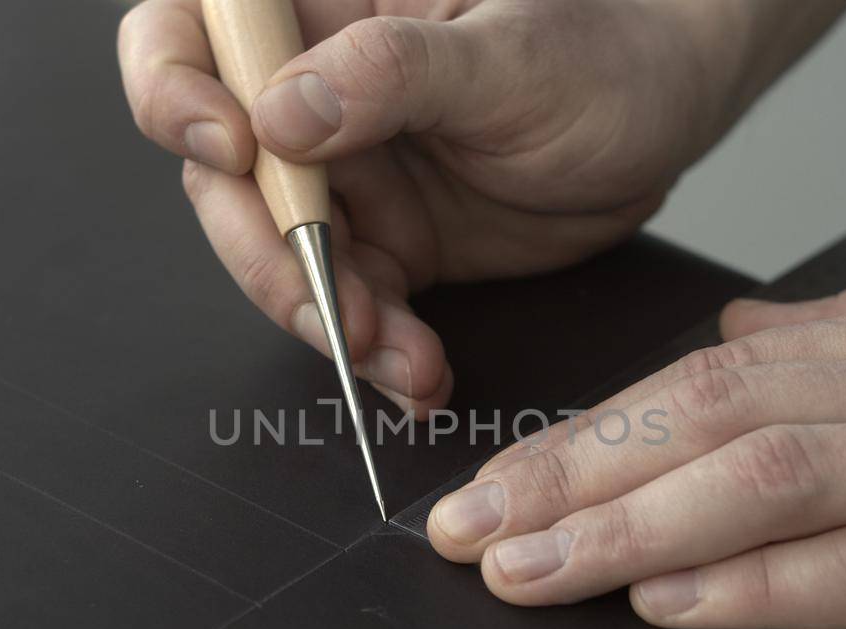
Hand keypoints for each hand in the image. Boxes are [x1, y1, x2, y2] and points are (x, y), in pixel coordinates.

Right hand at [118, 0, 845, 415]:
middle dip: (265, 251)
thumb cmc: (603, 46)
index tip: (237, 149)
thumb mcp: (511, 51)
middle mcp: (313, 94)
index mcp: (323, 10)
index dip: (175, 91)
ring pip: (280, 258)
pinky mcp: (389, 245)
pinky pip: (351, 307)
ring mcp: (347, 176)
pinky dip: (378, 353)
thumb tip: (281, 112)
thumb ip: (396, 72)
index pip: (189, 33)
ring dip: (326, 318)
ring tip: (397, 355)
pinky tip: (419, 374)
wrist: (670, 111)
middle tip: (328, 301)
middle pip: (220, 175)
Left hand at [428, 267, 845, 628]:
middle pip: (709, 418)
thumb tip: (738, 327)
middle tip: (467, 524)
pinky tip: (669, 602)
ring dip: (627, 526)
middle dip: (571, 473)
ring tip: (527, 567)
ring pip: (766, 480)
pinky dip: (758, 584)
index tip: (508, 469)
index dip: (595, 426)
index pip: (713, 374)